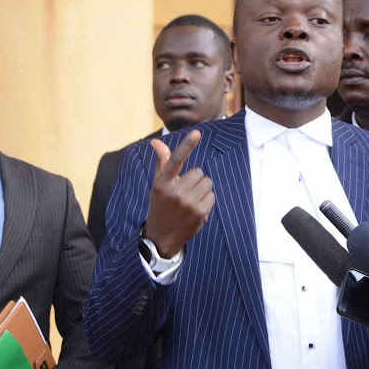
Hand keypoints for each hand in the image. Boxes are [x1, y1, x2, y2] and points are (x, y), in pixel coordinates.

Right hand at [143, 130, 214, 257]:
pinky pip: (212, 195)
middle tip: (185, 190)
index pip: (176, 159)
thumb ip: (162, 161)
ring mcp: (188, 203)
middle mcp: (174, 192)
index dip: (187, 145)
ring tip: (190, 199)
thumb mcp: (158, 184)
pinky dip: (207, 200)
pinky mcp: (200, 212)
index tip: (196, 133)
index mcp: (163, 182)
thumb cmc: (161, 204)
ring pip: (207, 182)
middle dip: (195, 179)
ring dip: (202, 189)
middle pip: (199, 172)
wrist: (161, 235)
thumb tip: (156, 141)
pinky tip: (196, 208)